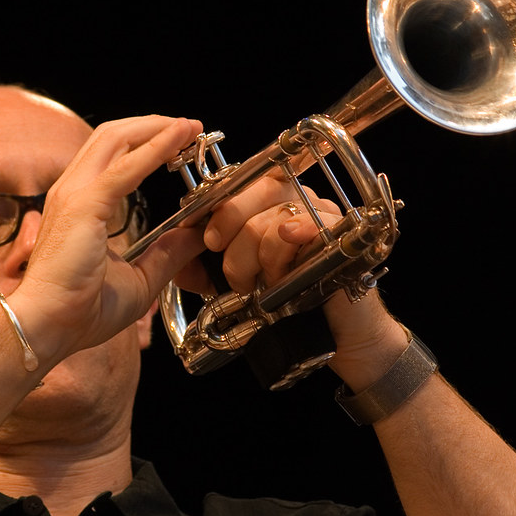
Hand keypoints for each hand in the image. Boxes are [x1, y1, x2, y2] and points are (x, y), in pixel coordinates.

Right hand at [17, 115, 207, 358]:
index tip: (182, 141)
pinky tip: (179, 139)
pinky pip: (125, 168)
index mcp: (81, 204)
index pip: (114, 154)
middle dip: (154, 124)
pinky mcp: (83, 205)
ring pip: (116, 138)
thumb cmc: (80, 310)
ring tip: (189, 127)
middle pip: (114, 135)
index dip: (148, 141)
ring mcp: (74, 194)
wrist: (47, 328)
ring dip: (157, 128)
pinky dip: (156, 148)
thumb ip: (168, 253)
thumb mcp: (139, 278)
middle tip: (191, 128)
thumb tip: (198, 234)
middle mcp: (73, 190)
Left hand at [176, 174, 405, 384]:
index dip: (218, 209)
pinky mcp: (339, 232)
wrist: (336, 332)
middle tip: (235, 274)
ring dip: (259, 261)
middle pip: (255, 192)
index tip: (207, 240)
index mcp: (270, 200)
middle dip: (232, 237)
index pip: (239, 183)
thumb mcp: (238, 281)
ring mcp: (320, 212)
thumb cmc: (290, 300)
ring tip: (266, 284)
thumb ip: (205, 268)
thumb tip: (176, 260)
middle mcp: (296, 198)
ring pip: (271, 221)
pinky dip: (287, 245)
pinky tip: (284, 258)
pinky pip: (305, 227)